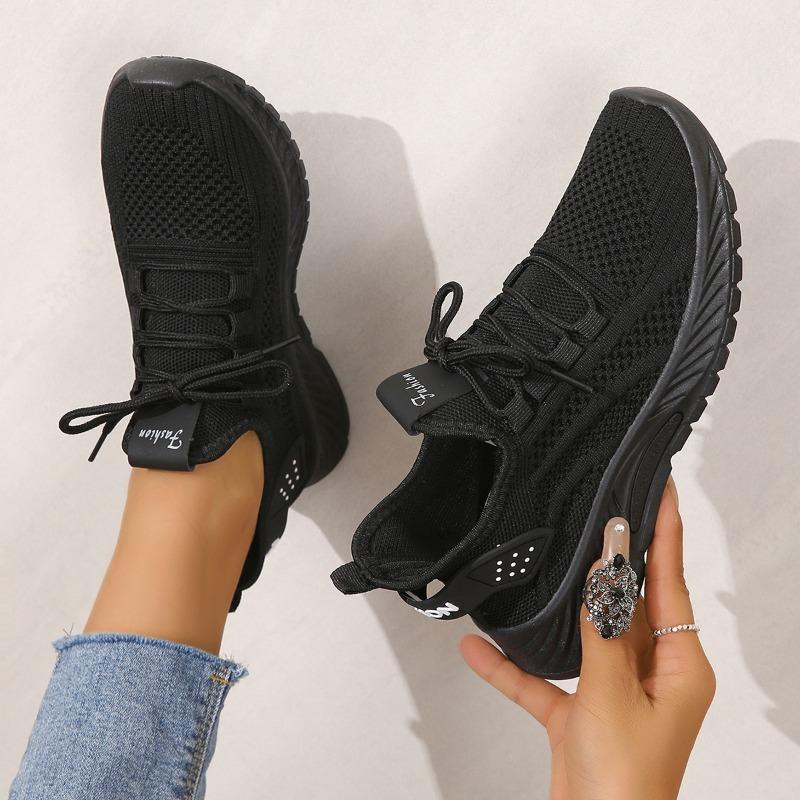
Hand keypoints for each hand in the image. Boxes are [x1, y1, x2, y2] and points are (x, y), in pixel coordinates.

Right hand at [460, 478, 714, 799]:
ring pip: (585, 633)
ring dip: (560, 605)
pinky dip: (513, 665)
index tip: (660, 491)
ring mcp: (613, 693)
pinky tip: (477, 647)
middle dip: (613, 556)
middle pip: (628, 601)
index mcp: (678, 668)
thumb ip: (603, 628)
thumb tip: (605, 570)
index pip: (669, 583)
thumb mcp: (611, 695)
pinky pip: (543, 678)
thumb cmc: (624, 784)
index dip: (665, 533)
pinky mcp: (580, 714)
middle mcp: (650, 675)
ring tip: (555, 555)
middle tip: (605, 506)